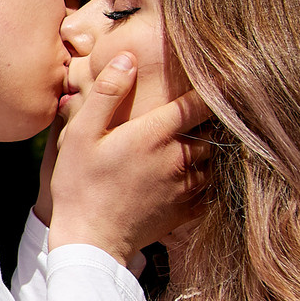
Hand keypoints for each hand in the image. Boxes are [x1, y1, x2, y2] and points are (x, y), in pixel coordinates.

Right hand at [45, 53, 208, 262]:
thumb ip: (106, 94)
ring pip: (216, 158)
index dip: (212, 86)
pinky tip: (202, 173)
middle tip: (215, 106)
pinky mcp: (187, 209)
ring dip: (213, 147)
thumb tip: (128, 58)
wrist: (91, 242)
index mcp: (155, 134)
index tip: (219, 76)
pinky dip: (212, 177)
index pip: (198, 101)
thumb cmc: (80, 186)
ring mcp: (186, 185)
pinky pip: (213, 188)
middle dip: (214, 117)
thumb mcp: (82, 135)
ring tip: (207, 137)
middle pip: (213, 128)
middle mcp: (179, 157)